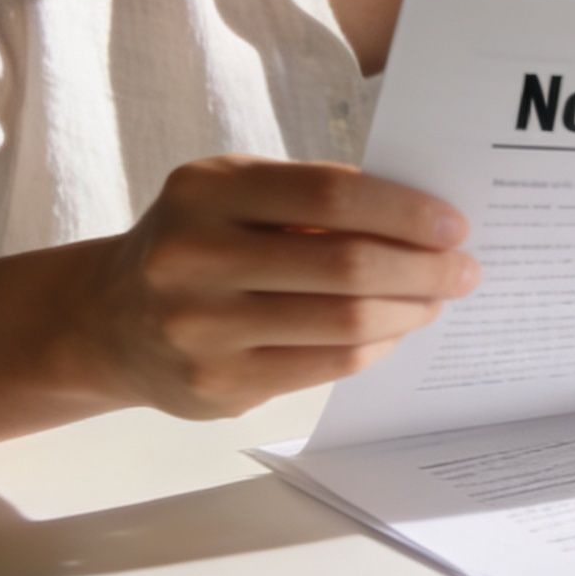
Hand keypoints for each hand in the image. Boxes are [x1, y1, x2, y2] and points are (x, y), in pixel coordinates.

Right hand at [80, 155, 478, 418]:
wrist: (109, 321)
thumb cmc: (197, 243)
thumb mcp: (233, 196)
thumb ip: (311, 200)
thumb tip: (421, 219)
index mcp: (206, 190)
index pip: (329, 193)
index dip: (403, 209)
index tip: (453, 224)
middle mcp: (194, 257)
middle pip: (344, 264)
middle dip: (422, 268)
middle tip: (465, 269)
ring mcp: (202, 328)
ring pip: (343, 323)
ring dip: (408, 310)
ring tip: (436, 300)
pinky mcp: (218, 385)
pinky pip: (325, 366)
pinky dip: (375, 346)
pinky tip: (394, 331)